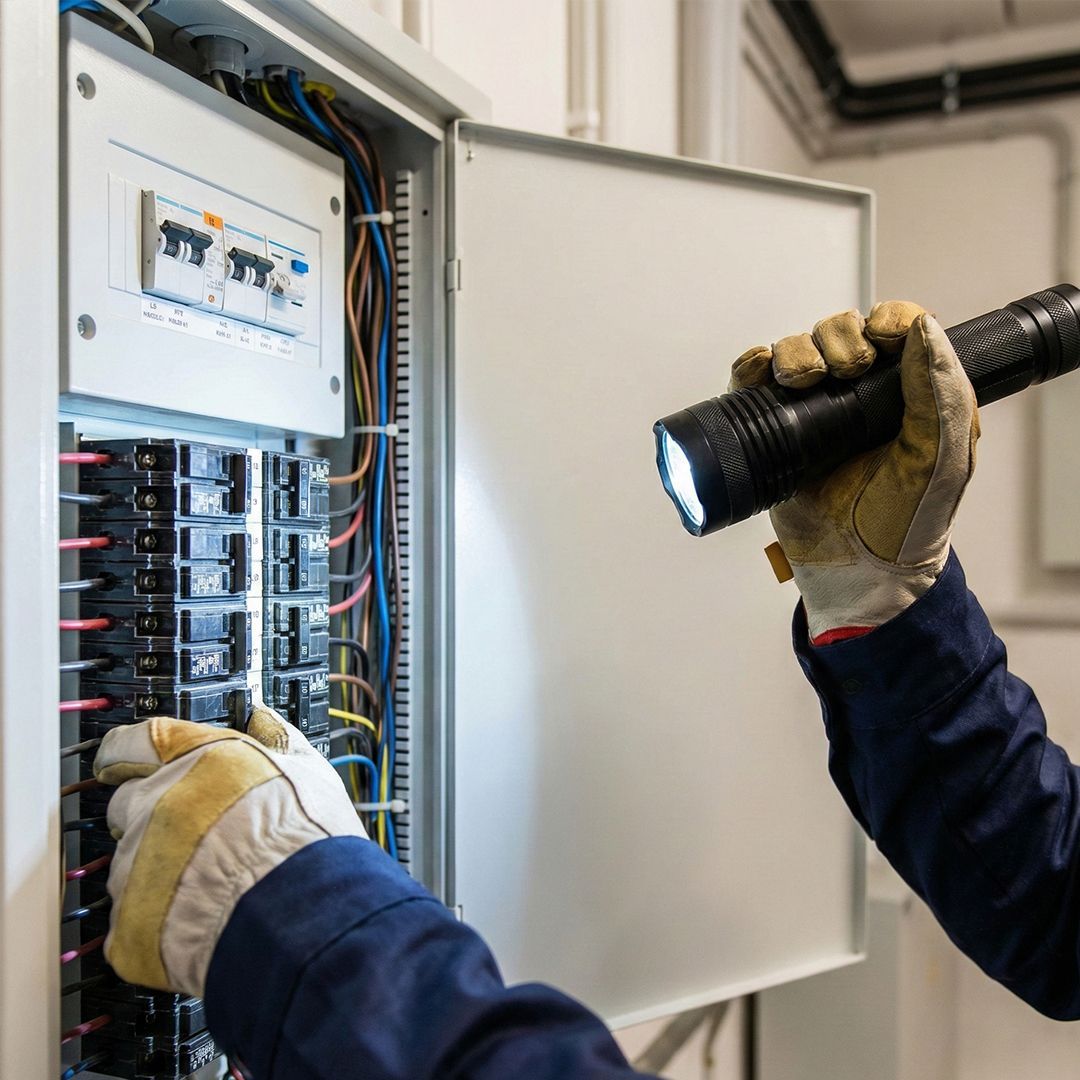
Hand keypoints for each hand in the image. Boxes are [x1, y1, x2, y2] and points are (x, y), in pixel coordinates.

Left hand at [93, 709, 364, 995]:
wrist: (304, 914)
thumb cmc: (309, 840)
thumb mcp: (308, 769)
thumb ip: (277, 737)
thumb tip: (263, 717)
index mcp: (192, 758)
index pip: (129, 743)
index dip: (128, 755)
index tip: (130, 763)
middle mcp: (154, 803)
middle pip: (125, 803)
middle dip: (151, 815)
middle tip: (196, 831)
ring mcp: (137, 865)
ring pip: (129, 861)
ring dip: (157, 867)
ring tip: (210, 878)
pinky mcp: (130, 921)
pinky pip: (132, 915)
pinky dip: (159, 916)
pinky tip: (200, 914)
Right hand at [731, 303, 979, 640]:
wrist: (857, 574)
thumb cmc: (906, 525)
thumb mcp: (941, 458)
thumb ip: (943, 393)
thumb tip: (923, 329)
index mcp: (910, 395)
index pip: (898, 330)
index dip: (885, 320)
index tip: (881, 338)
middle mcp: (861, 398)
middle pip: (841, 332)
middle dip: (836, 338)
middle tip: (844, 371)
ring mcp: (814, 414)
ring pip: (797, 351)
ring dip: (794, 351)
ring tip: (803, 381)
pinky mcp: (774, 433)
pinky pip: (754, 383)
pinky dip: (752, 367)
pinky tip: (761, 376)